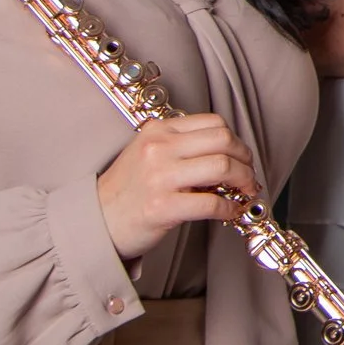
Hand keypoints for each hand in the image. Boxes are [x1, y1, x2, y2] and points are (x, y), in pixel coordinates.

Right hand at [96, 113, 257, 260]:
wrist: (94, 221)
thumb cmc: (126, 191)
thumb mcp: (148, 154)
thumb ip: (181, 146)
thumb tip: (227, 153)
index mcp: (158, 131)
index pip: (213, 123)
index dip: (235, 141)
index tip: (241, 157)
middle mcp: (159, 148)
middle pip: (223, 141)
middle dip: (245, 160)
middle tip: (248, 176)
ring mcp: (160, 177)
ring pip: (222, 166)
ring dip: (243, 181)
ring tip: (243, 193)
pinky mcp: (162, 207)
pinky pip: (211, 203)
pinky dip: (228, 208)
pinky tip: (229, 212)